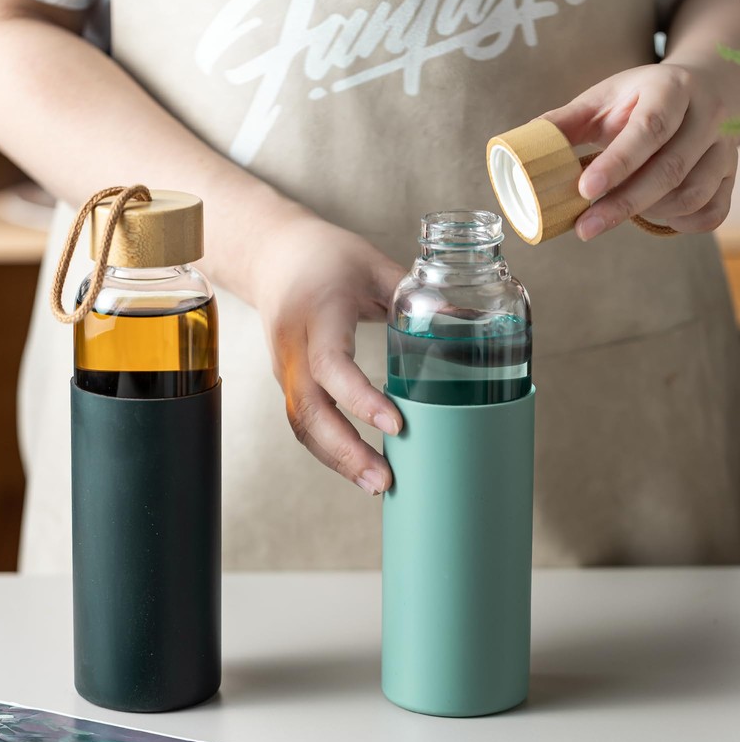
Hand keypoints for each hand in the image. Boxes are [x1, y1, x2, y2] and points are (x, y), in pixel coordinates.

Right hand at [251, 211, 403, 494]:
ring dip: (336, 460)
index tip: (397, 425)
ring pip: (301, 424)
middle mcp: (293, 346)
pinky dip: (328, 449)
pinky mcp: (288, 382)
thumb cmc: (326, 258)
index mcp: (317, 313)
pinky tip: (358, 466)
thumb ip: (415, 293)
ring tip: (376, 484)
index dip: (361, 400)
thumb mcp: (372, 265)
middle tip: (385, 480)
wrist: (272, 257)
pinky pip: (303, 422)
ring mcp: (285, 368)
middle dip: (345, 451)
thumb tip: (469, 324)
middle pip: (308, 410)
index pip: (331, 365)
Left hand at [542, 63, 737, 240]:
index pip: (648, 129)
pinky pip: (712, 212)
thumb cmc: (641, 97)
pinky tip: (653, 217)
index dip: (617, 163)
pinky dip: (681, 224)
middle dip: (623, 205)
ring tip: (614, 214)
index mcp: (671, 89)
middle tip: (584, 229)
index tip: (584, 190)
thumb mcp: (603, 98)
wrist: (703, 84)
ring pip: (692, 194)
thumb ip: (564, 122)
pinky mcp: (730, 174)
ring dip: (649, 214)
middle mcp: (706, 116)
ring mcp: (723, 147)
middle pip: (669, 170)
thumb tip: (522, 149)